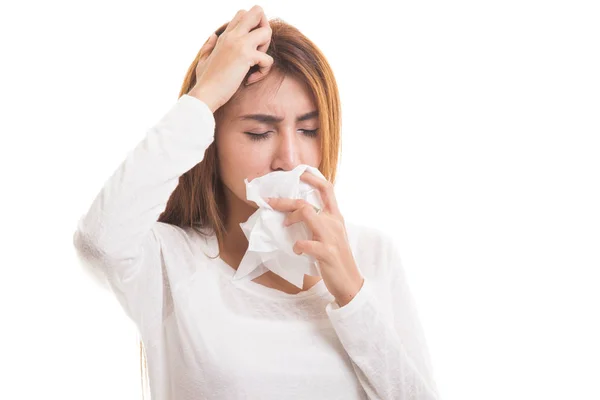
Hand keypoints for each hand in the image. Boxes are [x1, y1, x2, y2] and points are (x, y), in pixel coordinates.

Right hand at [188, 5, 273, 111]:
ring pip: (267, 32)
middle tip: (259, 48)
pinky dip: (263, 71)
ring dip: (266, 48)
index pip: (243, 14)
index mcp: (225, 35)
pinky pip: (268, 59)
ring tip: (255, 63)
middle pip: (257, 12)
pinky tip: (250, 79)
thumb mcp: (204, 59)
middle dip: (264, 28)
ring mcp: (239, 44)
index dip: (253, 26)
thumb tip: (213, 35)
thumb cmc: (205, 81)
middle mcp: (232, 35)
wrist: (205, 94)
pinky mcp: (246, 56)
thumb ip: (209, 46)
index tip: (249, 45)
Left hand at [267, 172, 364, 306]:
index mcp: (336, 217)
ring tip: (284, 225)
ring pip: (307, 214)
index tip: (297, 172)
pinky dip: (297, 245)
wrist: (350, 282)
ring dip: (291, 217)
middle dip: (285, 200)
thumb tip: (296, 213)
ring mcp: (331, 237)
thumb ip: (320, 222)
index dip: (312, 177)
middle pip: (307, 202)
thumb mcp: (332, 235)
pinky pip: (306, 243)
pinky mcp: (327, 253)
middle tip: (269, 201)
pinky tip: (296, 250)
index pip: (327, 188)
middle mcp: (334, 222)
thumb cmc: (337, 259)